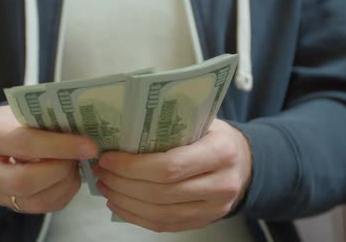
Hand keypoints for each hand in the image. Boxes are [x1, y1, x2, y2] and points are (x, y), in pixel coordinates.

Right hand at [0, 106, 97, 212]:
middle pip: (24, 181)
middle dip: (61, 169)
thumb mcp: (24, 111)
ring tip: (75, 163)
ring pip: (36, 200)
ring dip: (66, 182)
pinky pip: (44, 208)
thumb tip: (85, 130)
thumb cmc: (15, 119)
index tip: (89, 146)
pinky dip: (65, 192)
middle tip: (81, 155)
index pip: (24, 144)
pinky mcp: (10, 206)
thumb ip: (47, 121)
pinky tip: (70, 175)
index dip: (60, 146)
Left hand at [93, 119, 251, 231]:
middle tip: (101, 170)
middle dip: (122, 182)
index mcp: (221, 152)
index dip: (132, 166)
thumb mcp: (202, 119)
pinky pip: (163, 225)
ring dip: (125, 201)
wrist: (244, 163)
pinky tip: (118, 203)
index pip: (169, 166)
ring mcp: (214, 209)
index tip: (108, 157)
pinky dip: (136, 216)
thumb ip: (172, 122)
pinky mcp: (203, 222)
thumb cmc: (215, 136)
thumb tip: (123, 123)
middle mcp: (221, 185)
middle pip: (160, 192)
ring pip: (159, 213)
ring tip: (105, 186)